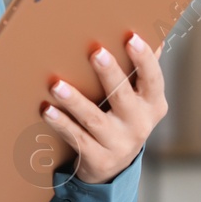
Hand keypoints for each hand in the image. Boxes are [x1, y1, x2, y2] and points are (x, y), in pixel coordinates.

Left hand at [39, 33, 166, 184]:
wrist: (114, 167)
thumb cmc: (123, 117)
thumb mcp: (139, 98)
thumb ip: (142, 70)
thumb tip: (151, 34)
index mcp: (153, 104)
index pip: (152, 79)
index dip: (144, 59)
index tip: (132, 38)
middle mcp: (139, 125)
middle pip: (122, 96)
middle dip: (109, 74)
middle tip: (96, 52)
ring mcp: (118, 143)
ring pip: (94, 119)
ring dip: (75, 101)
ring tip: (57, 85)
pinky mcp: (97, 158)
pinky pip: (76, 137)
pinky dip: (61, 123)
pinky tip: (47, 110)